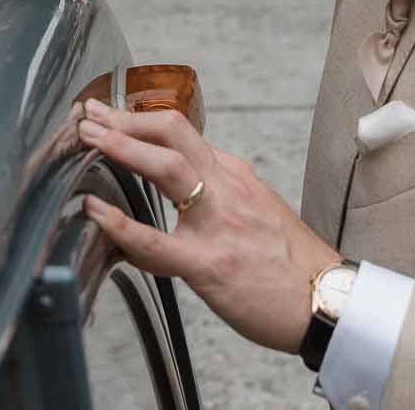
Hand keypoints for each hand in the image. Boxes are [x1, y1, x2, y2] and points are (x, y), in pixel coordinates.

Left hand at [77, 99, 339, 353]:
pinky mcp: (210, 264)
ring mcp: (218, 223)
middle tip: (88, 114)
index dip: (140, 118)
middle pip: (172, 132)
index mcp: (235, 176)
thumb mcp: (258, 209)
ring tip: (87, 139)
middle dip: (124, 119)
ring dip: (121, 146)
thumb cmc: (292, 264)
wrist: (327, 302)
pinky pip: (156, 242)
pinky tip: (95, 212)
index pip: (181, 132)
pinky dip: (121, 224)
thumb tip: (180, 181)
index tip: (111, 113)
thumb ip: (220, 191)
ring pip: (166, 168)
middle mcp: (227, 189)